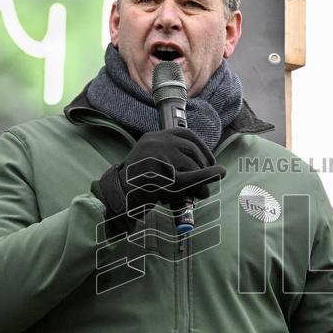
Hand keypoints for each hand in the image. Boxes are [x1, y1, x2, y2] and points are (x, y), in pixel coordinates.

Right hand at [92, 128, 225, 231]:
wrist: (118, 197)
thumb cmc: (137, 184)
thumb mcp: (154, 164)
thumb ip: (172, 159)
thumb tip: (205, 166)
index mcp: (154, 138)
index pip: (185, 134)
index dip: (202, 147)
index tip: (211, 160)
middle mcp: (156, 143)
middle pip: (191, 149)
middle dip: (204, 164)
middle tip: (210, 178)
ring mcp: (158, 156)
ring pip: (191, 164)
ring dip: (202, 179)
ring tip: (201, 193)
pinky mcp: (162, 174)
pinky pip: (190, 176)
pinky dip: (205, 178)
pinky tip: (213, 179)